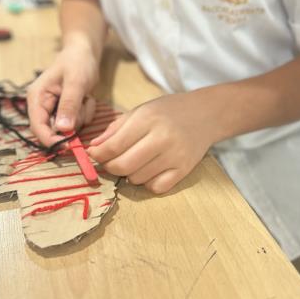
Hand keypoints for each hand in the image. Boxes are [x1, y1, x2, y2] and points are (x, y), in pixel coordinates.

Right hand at [27, 45, 99, 145]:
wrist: (85, 53)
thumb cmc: (77, 62)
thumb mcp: (75, 82)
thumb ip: (68, 104)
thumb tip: (63, 129)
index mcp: (37, 98)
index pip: (37, 127)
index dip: (50, 140)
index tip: (67, 146)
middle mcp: (42, 106)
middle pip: (52, 130)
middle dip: (71, 123)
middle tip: (82, 105)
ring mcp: (54, 109)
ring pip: (68, 128)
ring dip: (81, 116)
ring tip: (85, 97)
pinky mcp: (66, 111)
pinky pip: (77, 122)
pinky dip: (85, 112)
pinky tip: (87, 98)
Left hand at [87, 92, 216, 193]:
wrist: (206, 114)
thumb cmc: (169, 111)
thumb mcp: (140, 110)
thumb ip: (115, 129)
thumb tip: (94, 148)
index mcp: (148, 119)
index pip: (114, 146)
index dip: (98, 154)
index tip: (93, 155)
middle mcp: (162, 138)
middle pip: (123, 166)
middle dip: (109, 167)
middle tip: (109, 162)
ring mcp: (175, 156)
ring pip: (137, 179)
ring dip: (129, 174)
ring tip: (135, 161)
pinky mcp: (185, 170)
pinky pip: (156, 188)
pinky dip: (147, 182)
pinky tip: (149, 170)